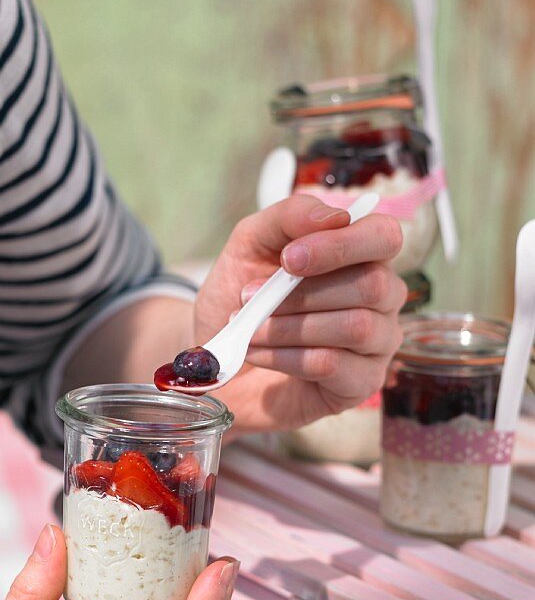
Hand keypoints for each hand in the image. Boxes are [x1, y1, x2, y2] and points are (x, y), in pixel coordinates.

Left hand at [196, 194, 404, 429]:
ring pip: (356, 327)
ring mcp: (376, 345)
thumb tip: (335, 216)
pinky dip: (285, 356)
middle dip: (302, 292)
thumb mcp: (250, 244)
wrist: (215, 358)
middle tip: (250, 297)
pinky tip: (256, 353)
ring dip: (289, 326)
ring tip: (249, 329)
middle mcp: (381, 299)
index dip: (342, 244)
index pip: (384, 236)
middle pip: (372, 285)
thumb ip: (289, 218)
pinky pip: (333, 364)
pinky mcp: (360, 384)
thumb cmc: (240, 298)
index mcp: (361, 256)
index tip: (289, 258)